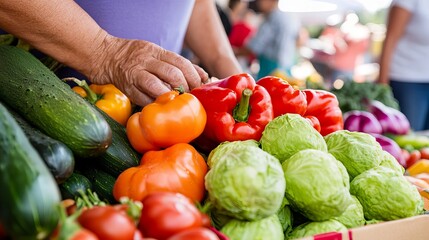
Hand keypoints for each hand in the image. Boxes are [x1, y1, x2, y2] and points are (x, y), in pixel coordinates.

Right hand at [88, 35, 208, 105]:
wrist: (105, 56)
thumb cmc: (136, 57)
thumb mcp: (157, 53)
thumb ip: (177, 63)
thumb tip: (204, 76)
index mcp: (156, 51)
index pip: (181, 62)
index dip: (194, 75)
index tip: (200, 85)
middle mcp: (146, 61)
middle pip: (172, 73)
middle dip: (186, 87)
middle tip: (191, 95)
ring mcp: (135, 74)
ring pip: (157, 85)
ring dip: (172, 96)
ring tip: (179, 100)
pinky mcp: (128, 88)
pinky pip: (145, 99)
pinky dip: (157, 103)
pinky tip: (164, 106)